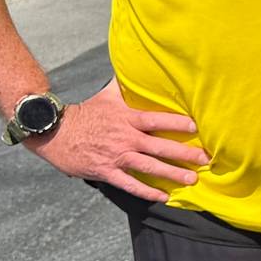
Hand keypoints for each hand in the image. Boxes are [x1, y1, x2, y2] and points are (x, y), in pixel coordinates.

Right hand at [28, 80, 207, 202]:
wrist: (55, 132)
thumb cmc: (84, 113)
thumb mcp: (106, 94)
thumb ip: (125, 84)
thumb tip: (135, 64)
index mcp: (127, 118)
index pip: (157, 120)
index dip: (177, 123)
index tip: (197, 128)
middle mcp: (125, 138)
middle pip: (159, 146)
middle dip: (184, 153)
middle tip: (206, 159)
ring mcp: (116, 156)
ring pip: (149, 167)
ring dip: (171, 174)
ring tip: (192, 179)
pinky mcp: (106, 171)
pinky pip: (129, 184)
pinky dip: (146, 191)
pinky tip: (162, 196)